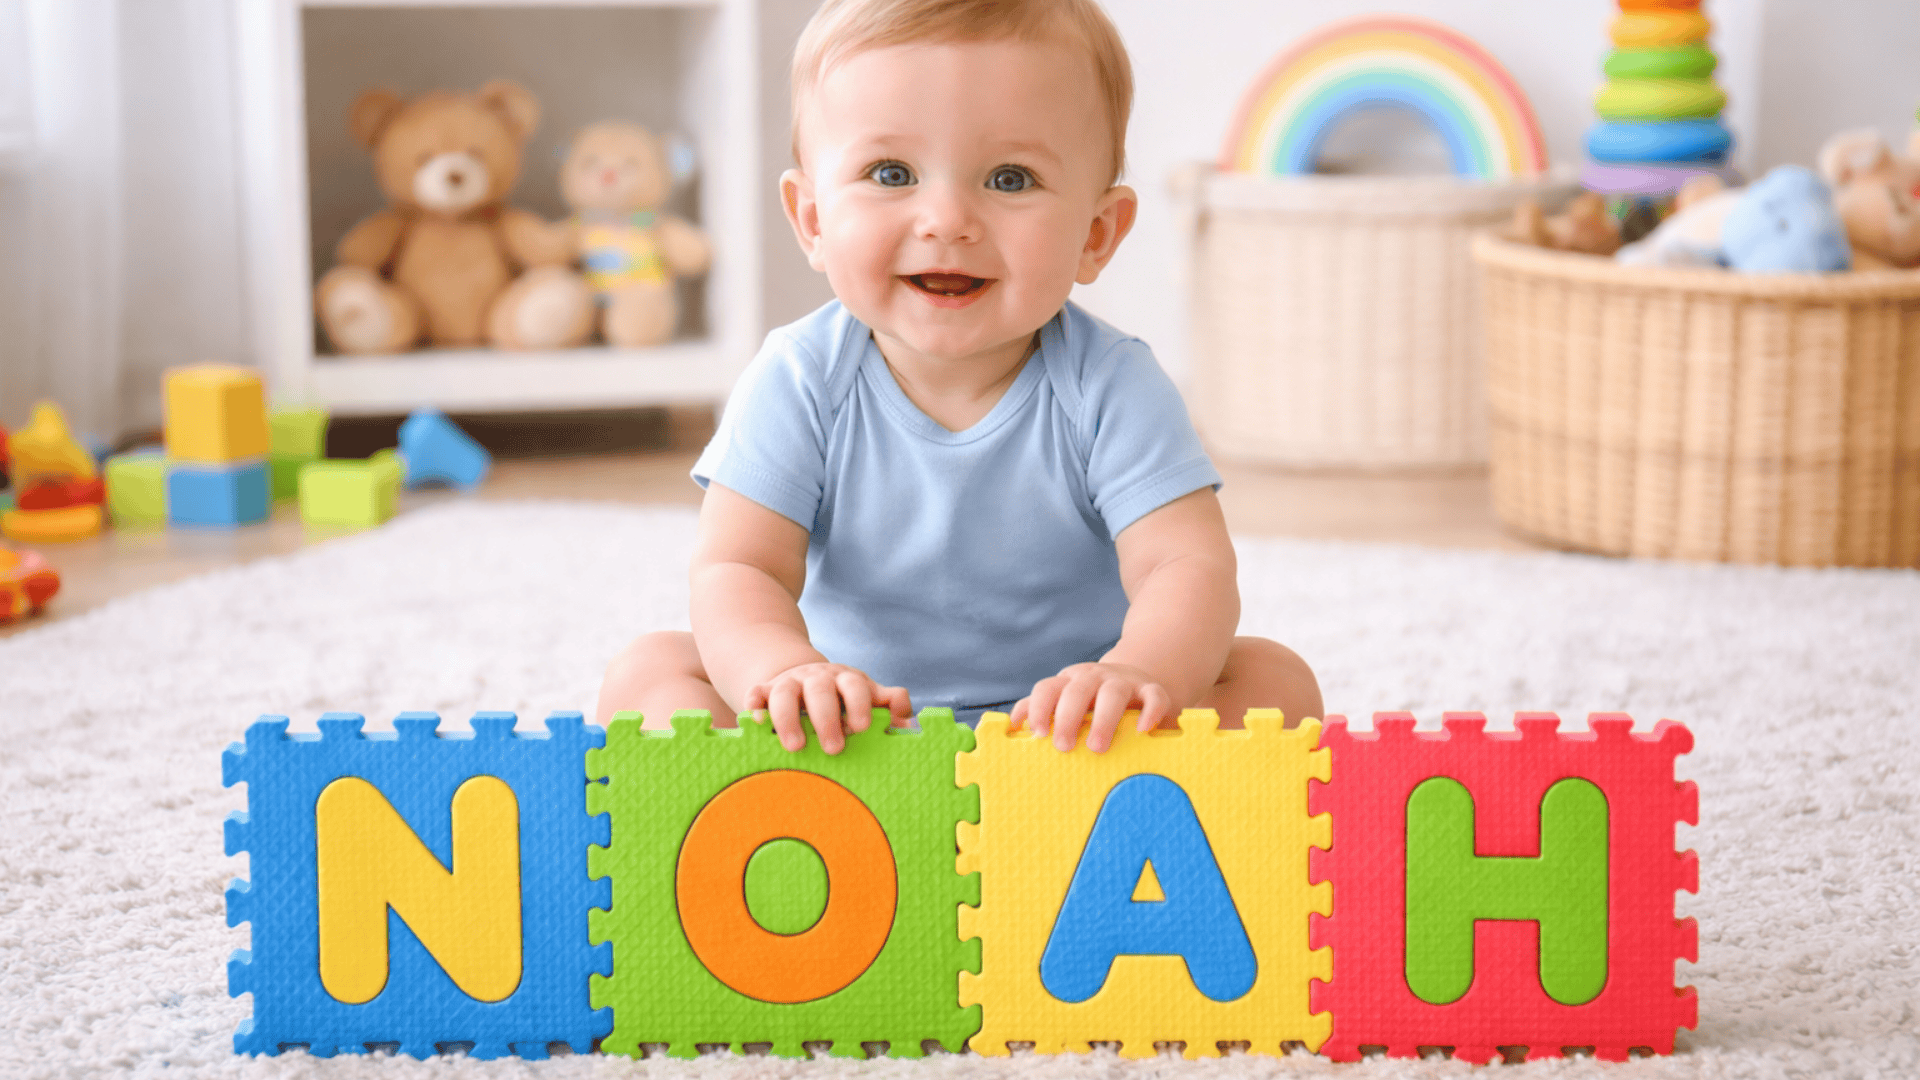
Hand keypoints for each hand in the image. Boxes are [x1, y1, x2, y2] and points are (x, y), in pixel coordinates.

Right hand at [745, 663, 911, 753]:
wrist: (804, 678)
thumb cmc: (843, 698)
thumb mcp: (867, 697)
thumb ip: (889, 705)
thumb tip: (907, 720)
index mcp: (846, 680)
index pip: (854, 686)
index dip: (859, 704)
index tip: (862, 727)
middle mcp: (817, 678)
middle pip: (820, 691)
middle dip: (827, 718)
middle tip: (834, 748)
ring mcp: (789, 683)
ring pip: (785, 693)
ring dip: (789, 719)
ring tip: (796, 748)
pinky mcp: (765, 691)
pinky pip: (756, 694)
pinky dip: (754, 706)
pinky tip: (755, 722)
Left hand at [1011, 663, 1174, 752]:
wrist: (1136, 681)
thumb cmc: (1094, 702)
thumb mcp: (1066, 701)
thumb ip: (1041, 710)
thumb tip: (1010, 725)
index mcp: (1070, 683)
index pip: (1048, 688)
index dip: (1038, 708)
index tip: (1036, 733)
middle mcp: (1094, 678)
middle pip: (1077, 691)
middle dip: (1067, 718)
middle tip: (1062, 746)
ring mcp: (1124, 682)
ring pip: (1112, 693)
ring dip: (1103, 719)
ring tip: (1096, 747)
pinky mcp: (1151, 690)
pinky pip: (1153, 697)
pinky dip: (1149, 712)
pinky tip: (1142, 731)